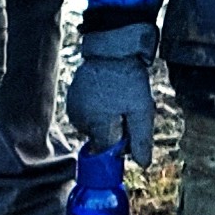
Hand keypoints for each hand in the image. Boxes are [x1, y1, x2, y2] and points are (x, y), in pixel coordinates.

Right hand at [68, 43, 155, 166]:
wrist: (112, 49)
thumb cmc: (128, 80)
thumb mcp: (141, 110)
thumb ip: (141, 140)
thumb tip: (142, 165)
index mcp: (97, 126)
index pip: (107, 152)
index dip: (122, 143)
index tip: (130, 126)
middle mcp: (80, 121)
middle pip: (101, 139)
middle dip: (117, 130)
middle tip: (128, 108)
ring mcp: (73, 109)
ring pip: (94, 126)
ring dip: (108, 119)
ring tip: (118, 98)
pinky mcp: (71, 98)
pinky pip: (87, 114)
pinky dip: (98, 109)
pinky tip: (108, 93)